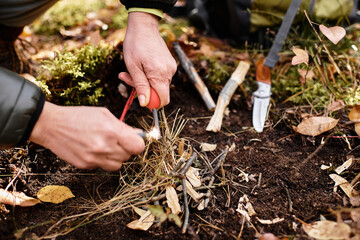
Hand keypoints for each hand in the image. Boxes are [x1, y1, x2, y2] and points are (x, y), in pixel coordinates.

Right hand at [29, 102, 144, 170]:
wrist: (51, 126)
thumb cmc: (78, 117)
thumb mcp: (104, 114)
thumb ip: (123, 126)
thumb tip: (138, 134)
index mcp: (111, 131)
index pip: (138, 147)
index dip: (137, 143)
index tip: (134, 141)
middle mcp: (104, 147)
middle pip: (128, 156)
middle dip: (125, 148)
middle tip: (116, 140)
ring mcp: (94, 159)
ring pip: (117, 165)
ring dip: (115, 157)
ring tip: (105, 145)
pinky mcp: (86, 166)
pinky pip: (102, 166)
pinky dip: (102, 160)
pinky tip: (93, 149)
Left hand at [118, 12, 176, 107]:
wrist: (144, 26)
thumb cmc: (135, 44)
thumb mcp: (133, 67)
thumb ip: (140, 86)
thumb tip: (145, 104)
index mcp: (160, 74)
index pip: (163, 100)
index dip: (151, 102)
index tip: (139, 95)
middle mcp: (169, 72)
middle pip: (159, 92)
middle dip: (144, 89)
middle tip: (126, 77)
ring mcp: (171, 68)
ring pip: (159, 84)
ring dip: (145, 81)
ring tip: (133, 69)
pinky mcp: (170, 64)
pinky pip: (161, 77)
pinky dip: (150, 75)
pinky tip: (142, 65)